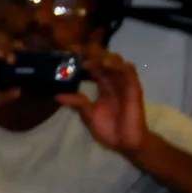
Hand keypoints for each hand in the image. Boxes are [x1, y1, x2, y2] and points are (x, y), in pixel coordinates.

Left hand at [59, 42, 148, 157]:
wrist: (125, 143)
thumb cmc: (109, 129)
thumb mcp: (88, 115)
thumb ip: (77, 103)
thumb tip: (57, 95)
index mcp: (103, 86)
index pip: (93, 67)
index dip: (83, 58)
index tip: (67, 52)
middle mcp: (113, 81)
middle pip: (103, 60)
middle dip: (91, 53)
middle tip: (75, 49)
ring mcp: (124, 83)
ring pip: (116, 62)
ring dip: (104, 57)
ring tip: (89, 55)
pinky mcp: (134, 88)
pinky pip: (129, 73)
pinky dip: (118, 66)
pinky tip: (107, 63)